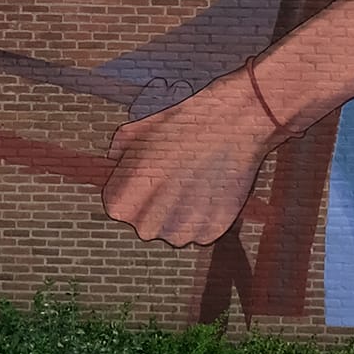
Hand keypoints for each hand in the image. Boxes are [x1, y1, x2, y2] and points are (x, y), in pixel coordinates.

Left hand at [101, 66, 283, 246]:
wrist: (238, 122)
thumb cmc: (188, 121)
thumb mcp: (142, 127)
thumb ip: (120, 149)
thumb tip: (116, 160)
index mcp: (126, 199)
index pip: (116, 208)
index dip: (129, 189)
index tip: (143, 176)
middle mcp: (150, 224)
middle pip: (143, 224)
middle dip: (152, 205)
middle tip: (172, 177)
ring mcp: (182, 231)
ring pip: (171, 231)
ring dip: (177, 214)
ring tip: (193, 182)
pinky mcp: (210, 233)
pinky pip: (198, 231)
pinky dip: (202, 216)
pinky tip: (210, 189)